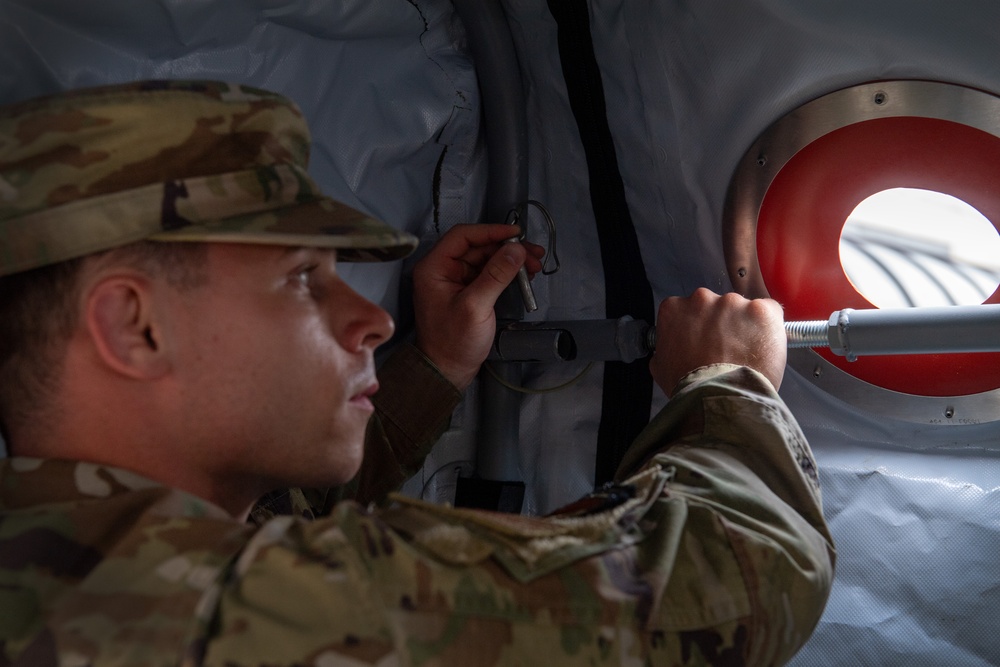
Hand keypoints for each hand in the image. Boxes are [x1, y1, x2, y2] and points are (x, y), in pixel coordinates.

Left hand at [412, 224, 543, 388]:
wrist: (447, 371)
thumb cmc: (453, 343)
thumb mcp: (475, 307)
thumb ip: (496, 276)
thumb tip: (516, 250)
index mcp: (434, 268)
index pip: (463, 236)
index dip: (491, 231)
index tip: (516, 235)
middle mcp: (443, 270)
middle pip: (478, 247)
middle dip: (507, 248)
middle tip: (534, 254)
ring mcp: (455, 281)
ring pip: (486, 259)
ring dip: (510, 260)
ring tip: (535, 265)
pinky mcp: (468, 292)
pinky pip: (489, 274)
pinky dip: (507, 272)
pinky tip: (524, 275)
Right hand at [649, 288, 785, 395]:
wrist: (718, 396)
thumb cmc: (690, 385)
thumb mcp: (660, 366)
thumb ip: (665, 347)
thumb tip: (670, 348)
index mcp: (674, 308)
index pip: (686, 308)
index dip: (697, 326)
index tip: (704, 339)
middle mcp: (702, 298)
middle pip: (716, 306)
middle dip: (722, 323)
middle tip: (725, 349)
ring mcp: (733, 302)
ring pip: (743, 309)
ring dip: (745, 326)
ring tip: (745, 354)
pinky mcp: (761, 310)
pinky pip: (769, 312)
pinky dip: (768, 327)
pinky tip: (762, 347)